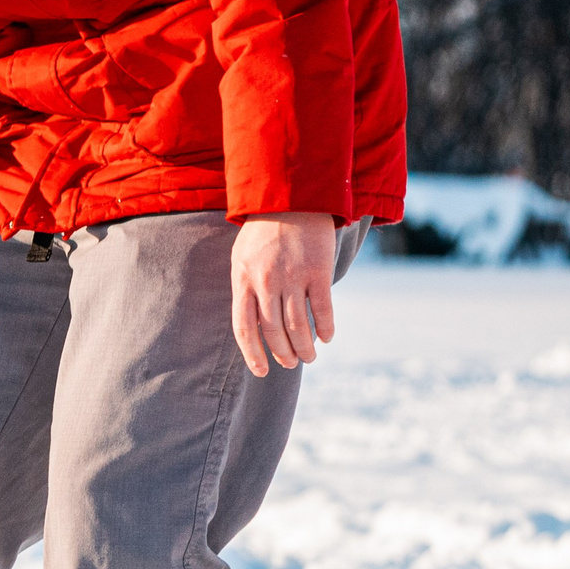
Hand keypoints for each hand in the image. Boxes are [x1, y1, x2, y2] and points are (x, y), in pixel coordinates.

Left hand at [231, 212, 337, 375]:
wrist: (292, 197)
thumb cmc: (264, 230)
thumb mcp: (242, 257)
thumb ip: (245, 287)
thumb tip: (252, 323)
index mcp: (243, 279)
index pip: (243, 327)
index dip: (252, 353)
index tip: (262, 371)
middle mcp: (266, 282)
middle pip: (273, 331)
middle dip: (282, 354)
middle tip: (290, 363)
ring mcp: (293, 277)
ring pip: (298, 327)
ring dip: (304, 348)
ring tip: (308, 357)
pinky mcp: (318, 271)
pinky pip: (322, 310)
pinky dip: (325, 328)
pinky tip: (327, 338)